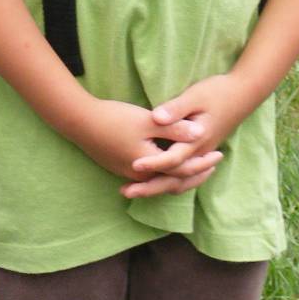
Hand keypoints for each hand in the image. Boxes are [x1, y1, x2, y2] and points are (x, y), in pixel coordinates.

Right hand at [68, 97, 224, 197]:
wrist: (79, 121)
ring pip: (161, 179)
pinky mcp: (120, 166)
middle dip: (195, 174)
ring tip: (196, 166)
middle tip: (214, 165)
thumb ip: (175, 128)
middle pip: (173, 180)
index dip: (202, 163)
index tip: (219, 154)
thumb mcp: (148, 121)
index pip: (183, 170)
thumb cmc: (114, 118)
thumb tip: (201, 133)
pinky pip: (149, 175)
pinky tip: (168, 162)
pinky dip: (164, 171)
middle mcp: (140, 176)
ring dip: (180, 174)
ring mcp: (127, 173)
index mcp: (149, 165)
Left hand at [122, 73, 254, 199]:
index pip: (173, 158)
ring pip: (181, 181)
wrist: (243, 94)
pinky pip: (185, 176)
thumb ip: (176, 109)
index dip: (153, 163)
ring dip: (157, 188)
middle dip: (150, 187)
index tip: (134, 165)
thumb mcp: (195, 96)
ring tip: (133, 191)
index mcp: (197, 140)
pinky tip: (153, 182)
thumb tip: (156, 118)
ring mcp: (201, 155)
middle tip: (125, 192)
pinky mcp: (200, 153)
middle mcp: (199, 153)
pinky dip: (169, 183)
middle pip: (175, 179)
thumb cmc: (218, 92)